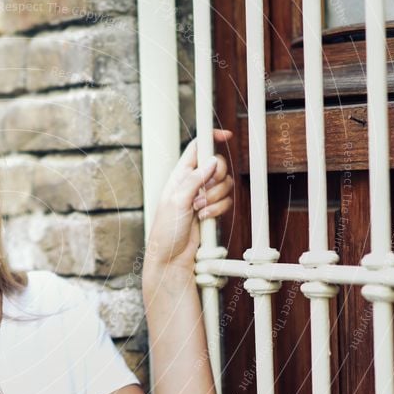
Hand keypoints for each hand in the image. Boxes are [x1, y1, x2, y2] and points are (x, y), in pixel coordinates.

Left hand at [144, 129, 233, 273]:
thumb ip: (193, 180)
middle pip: (218, 165)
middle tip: (202, 194)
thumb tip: (211, 162)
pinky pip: (226, 201)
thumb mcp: (176, 202)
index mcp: (179, 176)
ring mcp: (203, 196)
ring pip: (225, 184)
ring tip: (198, 211)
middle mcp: (192, 183)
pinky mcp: (212, 210)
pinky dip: (218, 209)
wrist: (172, 258)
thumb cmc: (166, 232)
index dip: (211, 138)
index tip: (227, 135)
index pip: (197, 148)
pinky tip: (204, 218)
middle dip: (216, 180)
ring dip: (215, 199)